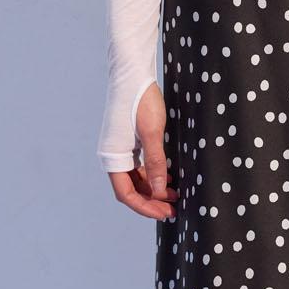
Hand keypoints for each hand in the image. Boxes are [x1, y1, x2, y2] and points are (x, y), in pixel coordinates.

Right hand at [108, 82, 177, 220]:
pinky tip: (170, 179)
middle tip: (173, 210)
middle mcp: (113, 155)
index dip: (144, 207)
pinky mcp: (129, 141)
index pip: (126, 193)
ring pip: (137, 179)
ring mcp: (121, 149)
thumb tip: (159, 188)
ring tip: (176, 196)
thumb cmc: (140, 100)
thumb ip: (155, 162)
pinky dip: (154, 175)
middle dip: (152, 201)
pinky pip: (140, 166)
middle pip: (131, 189)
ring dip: (155, 189)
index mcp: (112, 156)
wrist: (132, 75)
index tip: (164, 213)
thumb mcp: (152, 133)